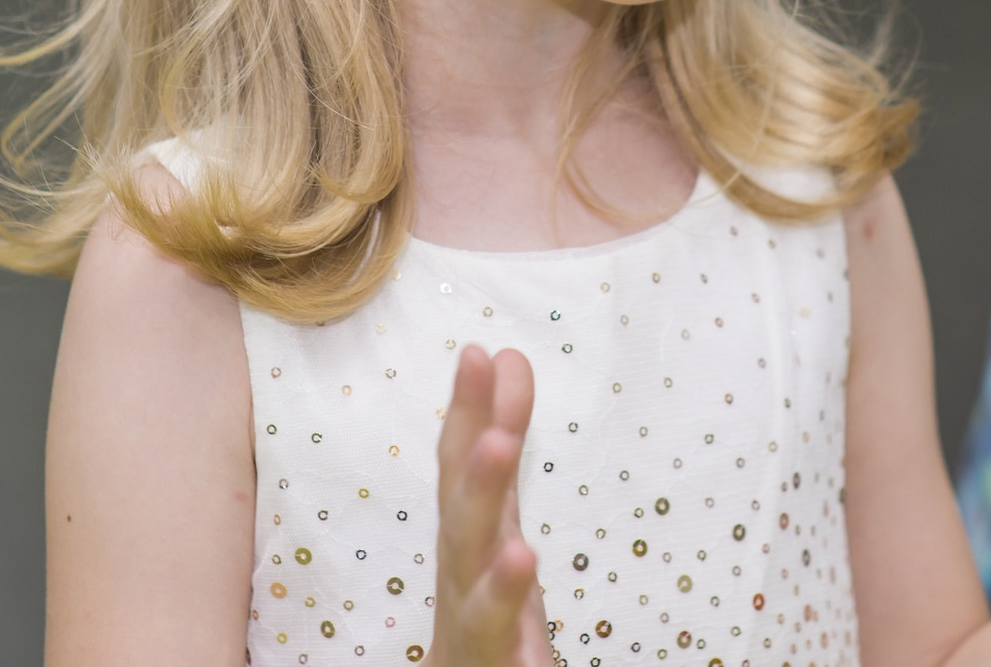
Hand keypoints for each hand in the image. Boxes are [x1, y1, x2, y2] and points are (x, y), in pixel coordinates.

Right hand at [431, 345, 550, 666]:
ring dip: (497, 572)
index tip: (479, 354)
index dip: (468, 412)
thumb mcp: (495, 509)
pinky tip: (529, 606)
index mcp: (469, 529)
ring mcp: (476, 624)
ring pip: (479, 596)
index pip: (461, 463)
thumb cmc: (477, 591)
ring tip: (518, 545)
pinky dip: (512, 627)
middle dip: (477, 483)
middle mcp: (463, 573)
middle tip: (499, 440)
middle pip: (464, 526)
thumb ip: (501, 433)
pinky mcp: (495, 662)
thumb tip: (506, 354)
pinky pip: (503, 647)